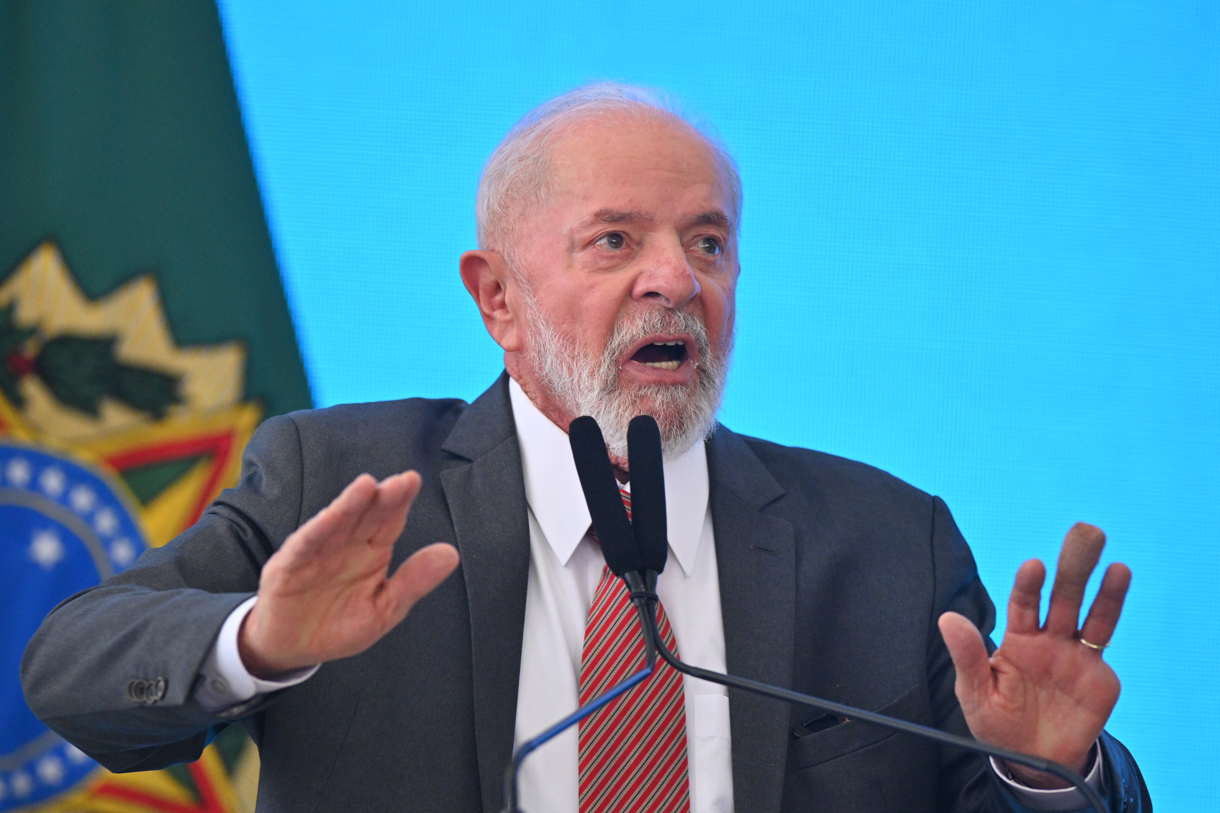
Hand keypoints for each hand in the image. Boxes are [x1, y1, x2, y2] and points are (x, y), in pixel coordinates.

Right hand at [238, 471, 459, 676]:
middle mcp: (346, 545)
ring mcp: (316, 552)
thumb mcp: (384, 610)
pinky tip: (329, 518)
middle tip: (401, 481)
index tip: (413, 481)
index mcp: (372, 552)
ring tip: (366, 486)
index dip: (400, 502)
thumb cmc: (338, 625)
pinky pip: (304, 546)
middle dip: (382, 498)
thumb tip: (452, 554)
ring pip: (335, 523)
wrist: (291, 649)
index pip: (389, 521)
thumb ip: (414, 582)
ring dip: (349, 505)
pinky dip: (316, 531)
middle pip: (366, 516)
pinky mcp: (288, 567)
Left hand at [938, 523, 1130, 787]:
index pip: (1023, 604)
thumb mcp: (974, 692)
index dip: (1028, 585)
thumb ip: (967, 656)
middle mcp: (1048, 639)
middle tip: (1084, 533)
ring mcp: (1075, 655)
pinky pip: (1103, 641)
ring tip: (1113, 559)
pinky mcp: (1098, 675)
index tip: (1034, 565)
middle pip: (1062, 596)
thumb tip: (946, 618)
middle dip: (1072, 566)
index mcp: (1017, 640)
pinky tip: (1119, 580)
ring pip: (1089, 613)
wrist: (1032, 761)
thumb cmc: (997, 722)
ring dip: (1102, 585)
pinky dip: (1112, 609)